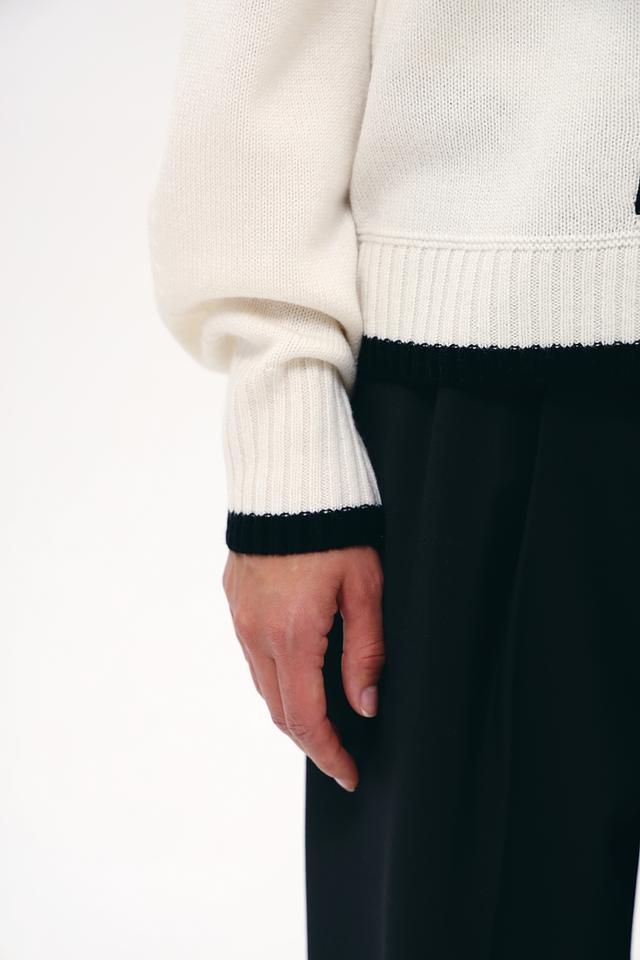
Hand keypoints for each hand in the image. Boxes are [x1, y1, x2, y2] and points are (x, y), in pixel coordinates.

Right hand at [222, 545, 384, 791]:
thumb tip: (364, 707)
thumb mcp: (365, 590)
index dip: (328, 754)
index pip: (306, 718)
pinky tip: (299, 671)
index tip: (349, 774)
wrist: (290, 482)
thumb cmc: (335, 531)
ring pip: (262, 685)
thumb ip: (366, 653)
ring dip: (291, 708)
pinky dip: (275, 676)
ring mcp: (241, 618)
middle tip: (340, 753)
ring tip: (324, 718)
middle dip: (310, 739)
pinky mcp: (235, 601)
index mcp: (292, 636)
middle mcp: (257, 634)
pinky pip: (252, 654)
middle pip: (279, 709)